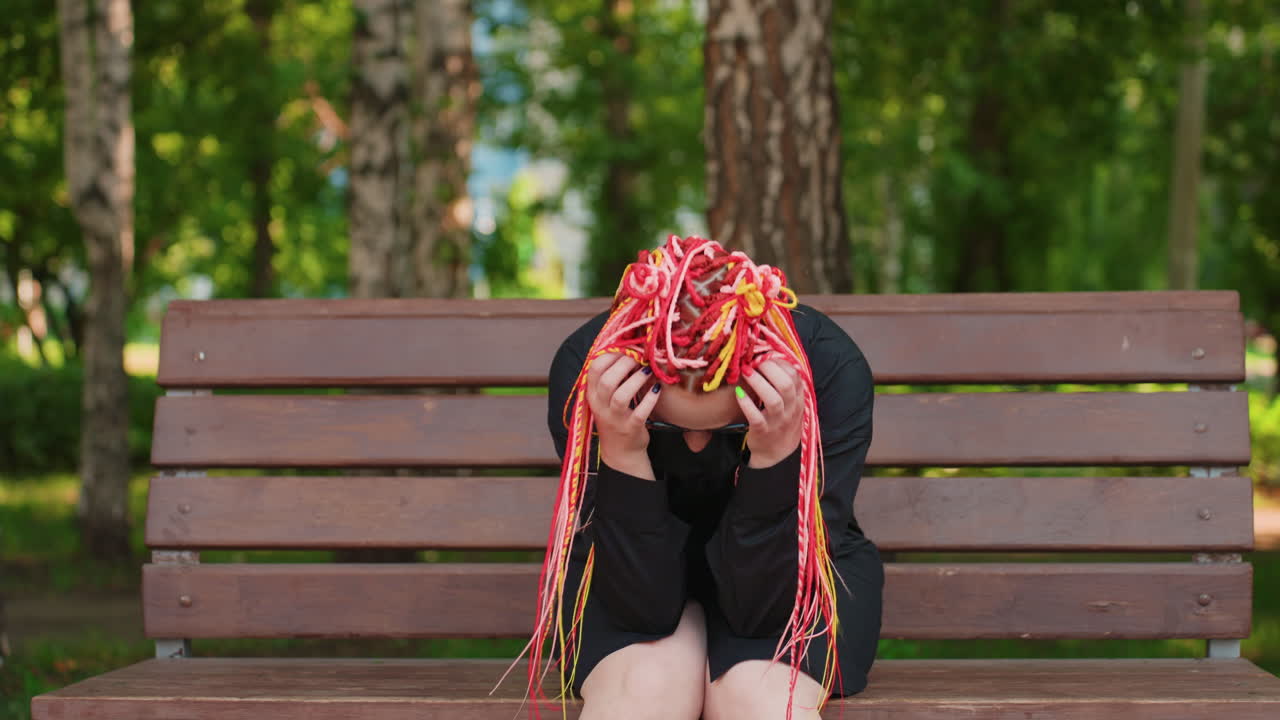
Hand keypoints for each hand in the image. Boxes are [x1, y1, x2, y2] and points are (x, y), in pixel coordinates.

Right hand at [586, 352, 660, 479]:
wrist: (621, 452)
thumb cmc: (616, 417)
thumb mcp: (606, 397)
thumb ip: (613, 376)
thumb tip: (629, 349)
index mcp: (593, 394)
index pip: (594, 368)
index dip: (611, 354)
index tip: (627, 348)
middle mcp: (600, 406)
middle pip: (607, 380)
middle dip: (625, 364)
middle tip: (641, 357)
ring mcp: (614, 419)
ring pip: (620, 396)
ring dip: (637, 380)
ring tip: (649, 371)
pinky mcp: (630, 429)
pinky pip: (639, 413)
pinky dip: (649, 400)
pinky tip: (657, 390)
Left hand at [735, 359, 803, 467]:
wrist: (777, 452)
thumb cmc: (781, 420)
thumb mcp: (790, 401)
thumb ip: (785, 381)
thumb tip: (771, 354)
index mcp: (798, 398)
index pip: (795, 375)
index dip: (780, 362)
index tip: (764, 354)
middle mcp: (791, 409)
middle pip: (786, 385)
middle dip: (769, 369)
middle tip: (753, 361)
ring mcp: (778, 421)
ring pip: (773, 400)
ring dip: (759, 383)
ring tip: (745, 371)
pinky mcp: (763, 432)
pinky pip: (756, 418)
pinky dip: (747, 404)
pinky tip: (738, 393)